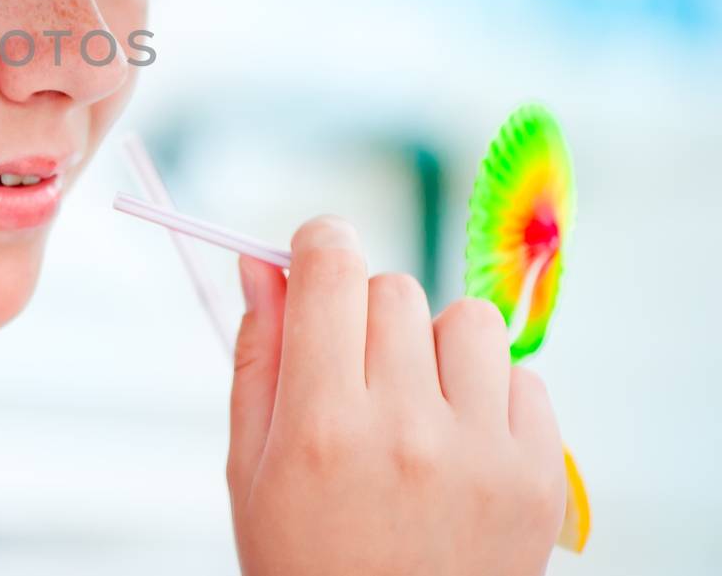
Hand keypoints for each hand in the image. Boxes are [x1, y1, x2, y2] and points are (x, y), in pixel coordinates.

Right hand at [226, 216, 566, 575]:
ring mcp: (482, 456)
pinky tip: (459, 444)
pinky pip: (525, 376)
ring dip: (436, 345)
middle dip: (367, 311)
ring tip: (416, 404)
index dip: (322, 244)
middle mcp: (407, 432)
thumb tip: (261, 261)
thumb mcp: (250, 467)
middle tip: (356, 369)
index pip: (334, 271)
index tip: (320, 251)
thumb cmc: (304, 559)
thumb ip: (257, 355)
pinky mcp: (539, 478)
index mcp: (321, 426)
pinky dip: (490, 395)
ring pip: (468, 320)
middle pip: (395, 288)